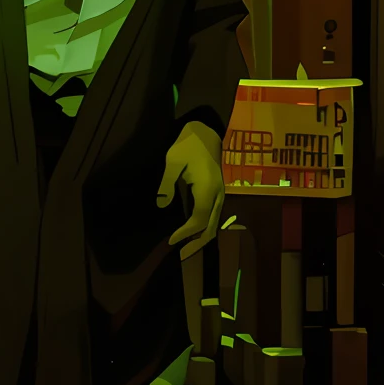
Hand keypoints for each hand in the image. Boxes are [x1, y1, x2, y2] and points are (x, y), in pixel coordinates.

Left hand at [157, 121, 224, 259]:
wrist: (207, 130)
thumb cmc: (188, 143)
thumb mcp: (173, 160)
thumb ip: (167, 184)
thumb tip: (162, 205)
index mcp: (208, 189)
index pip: (199, 219)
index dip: (186, 233)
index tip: (172, 240)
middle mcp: (218, 195)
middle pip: (211, 227)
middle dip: (197, 243)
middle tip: (181, 255)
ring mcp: (221, 194)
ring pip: (215, 223)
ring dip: (202, 237)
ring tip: (187, 248)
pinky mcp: (218, 191)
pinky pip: (214, 215)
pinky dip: (205, 227)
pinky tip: (195, 231)